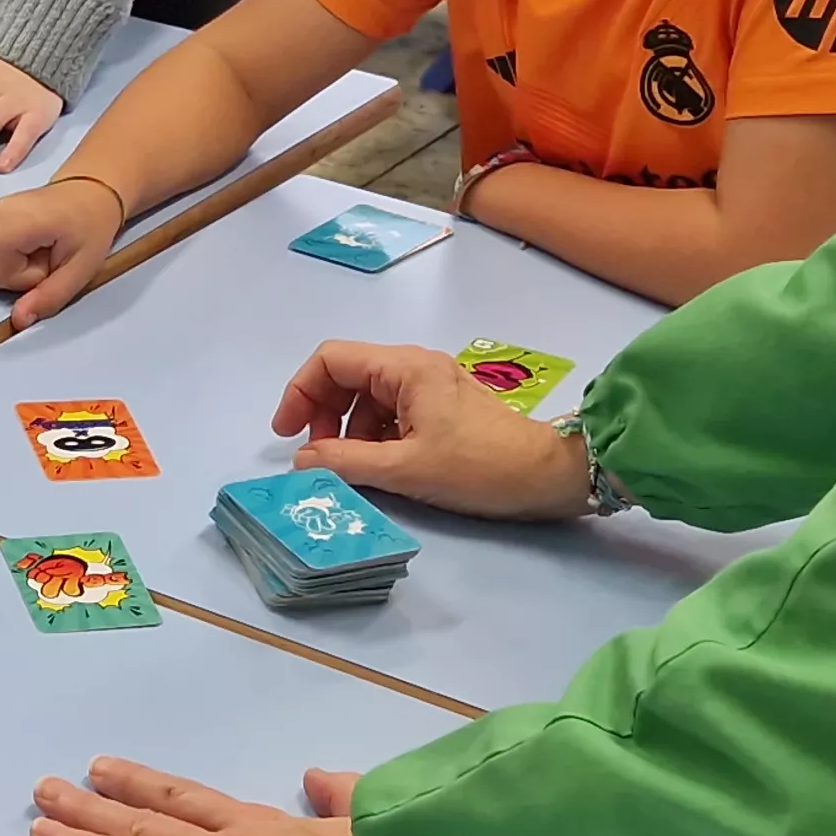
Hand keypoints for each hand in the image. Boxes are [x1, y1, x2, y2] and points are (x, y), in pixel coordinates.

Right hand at [0, 175, 127, 327]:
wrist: (86, 194)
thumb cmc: (88, 228)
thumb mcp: (82, 269)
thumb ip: (50, 296)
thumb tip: (17, 321)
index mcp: (29, 222)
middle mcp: (0, 212)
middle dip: (15, 278)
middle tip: (44, 261)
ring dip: (3, 270)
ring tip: (31, 254)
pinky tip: (13, 250)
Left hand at [30, 760, 410, 835]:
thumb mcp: (367, 817)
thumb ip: (339, 796)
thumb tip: (319, 777)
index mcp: (263, 824)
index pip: (186, 800)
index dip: (140, 785)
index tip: (101, 768)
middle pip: (144, 824)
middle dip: (90, 807)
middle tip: (43, 790)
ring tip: (37, 829)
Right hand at [271, 340, 595, 521]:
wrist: (548, 475)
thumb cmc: (478, 467)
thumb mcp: (406, 469)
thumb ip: (346, 463)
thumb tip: (301, 461)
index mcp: (404, 367)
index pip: (331, 360)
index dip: (300, 392)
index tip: (287, 434)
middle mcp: (415, 366)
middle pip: (347, 376)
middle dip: (323, 414)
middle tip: (319, 457)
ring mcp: (431, 386)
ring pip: (369, 398)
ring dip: (349, 430)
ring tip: (353, 469)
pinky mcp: (443, 408)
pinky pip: (392, 413)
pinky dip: (375, 437)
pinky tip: (382, 467)